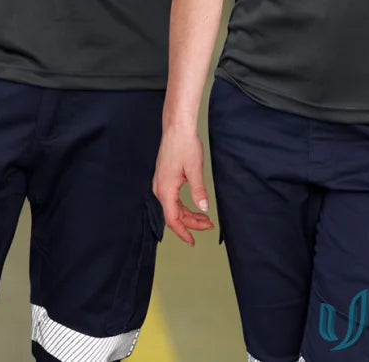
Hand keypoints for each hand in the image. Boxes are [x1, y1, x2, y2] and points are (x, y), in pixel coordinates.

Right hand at [153, 127, 214, 245]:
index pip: (172, 219)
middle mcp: (160, 188)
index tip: (192, 241)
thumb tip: (203, 207)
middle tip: (208, 225)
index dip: (183, 232)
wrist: (176, 127)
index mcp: (165, 189)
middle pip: (173, 214)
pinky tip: (194, 205)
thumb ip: (198, 190)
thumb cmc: (184, 145)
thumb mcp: (195, 169)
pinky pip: (172, 198)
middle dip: (191, 223)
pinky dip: (183, 205)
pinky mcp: (164, 177)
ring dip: (188, 214)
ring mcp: (161, 182)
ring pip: (173, 206)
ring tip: (204, 218)